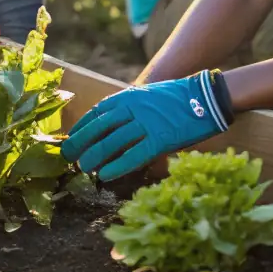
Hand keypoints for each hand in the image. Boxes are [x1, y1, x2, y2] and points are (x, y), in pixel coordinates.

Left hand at [60, 70, 230, 180]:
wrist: (206, 96)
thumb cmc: (176, 99)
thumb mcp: (147, 97)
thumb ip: (130, 110)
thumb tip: (111, 131)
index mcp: (128, 96)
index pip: (97, 113)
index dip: (81, 128)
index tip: (70, 139)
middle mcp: (133, 107)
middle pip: (99, 127)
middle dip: (80, 142)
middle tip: (67, 157)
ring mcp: (146, 122)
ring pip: (112, 141)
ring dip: (94, 155)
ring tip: (82, 168)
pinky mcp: (161, 138)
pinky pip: (134, 154)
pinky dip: (118, 165)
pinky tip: (106, 174)